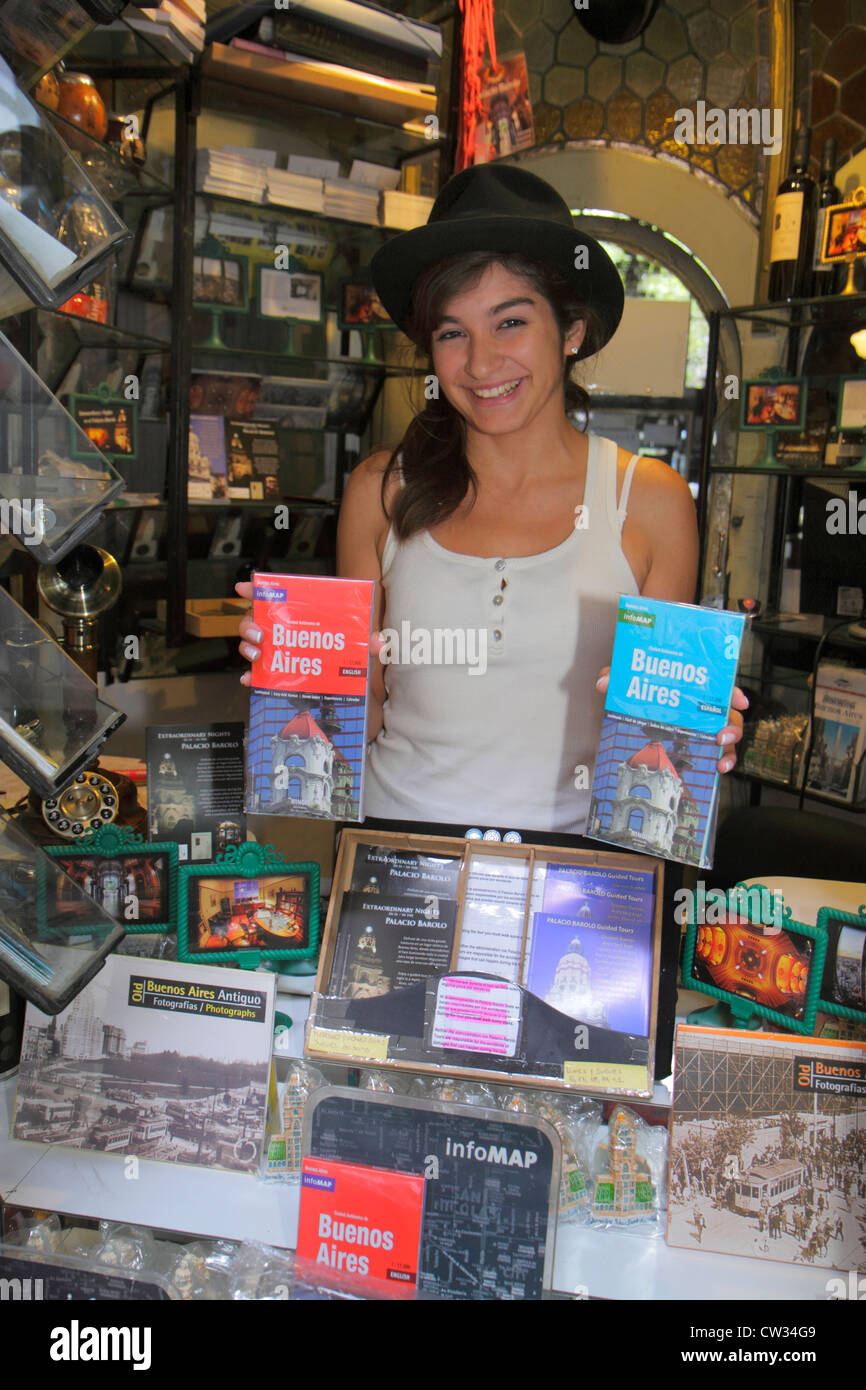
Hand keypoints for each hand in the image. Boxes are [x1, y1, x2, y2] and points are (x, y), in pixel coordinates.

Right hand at [235, 581, 387, 684]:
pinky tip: (250, 680)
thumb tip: (379, 642)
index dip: (256, 589)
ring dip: (246, 647)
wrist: (348, 686)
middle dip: (248, 623)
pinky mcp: (274, 674)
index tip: (243, 587)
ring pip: (249, 644)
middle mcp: (282, 631)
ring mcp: (276, 652)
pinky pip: (255, 674)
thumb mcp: (361, 646)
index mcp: (300, 616)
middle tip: (260, 634)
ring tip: (258, 654)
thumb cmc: (350, 657)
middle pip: (254, 620)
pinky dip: (250, 677)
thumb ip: (369, 641)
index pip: (274, 597)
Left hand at [596, 669, 747, 775]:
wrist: (629, 708)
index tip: (738, 700)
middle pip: (729, 714)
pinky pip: (717, 754)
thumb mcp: (627, 678)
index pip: (720, 685)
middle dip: (732, 725)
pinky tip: (718, 769)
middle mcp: (703, 707)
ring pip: (728, 737)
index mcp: (693, 687)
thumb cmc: (636, 687)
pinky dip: (722, 761)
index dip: (732, 692)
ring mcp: (702, 728)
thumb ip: (616, 674)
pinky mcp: (696, 746)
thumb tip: (604, 682)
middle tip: (722, 734)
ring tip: (721, 758)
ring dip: (730, 748)